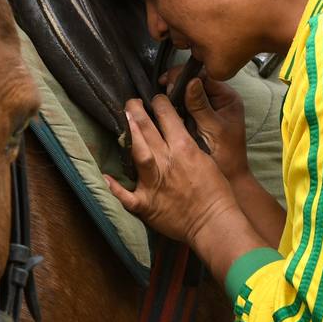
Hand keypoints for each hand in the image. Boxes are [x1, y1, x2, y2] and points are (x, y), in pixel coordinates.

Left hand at [105, 96, 241, 243]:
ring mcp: (154, 182)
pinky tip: (105, 177)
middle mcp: (167, 161)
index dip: (159, 103)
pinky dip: (115, 188)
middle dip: (136, 111)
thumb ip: (188, 144)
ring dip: (128, 135)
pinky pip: (127, 196)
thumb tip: (176, 129)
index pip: (168, 116)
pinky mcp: (147, 204)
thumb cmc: (217, 192)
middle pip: (147, 129)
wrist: (215, 222)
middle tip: (130, 102)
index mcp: (184, 148)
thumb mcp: (207, 159)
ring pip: (137, 152)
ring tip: (121, 120)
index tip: (155, 99)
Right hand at [161, 66, 248, 180]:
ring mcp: (207, 108)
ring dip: (174, 93)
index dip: (185, 75)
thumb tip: (191, 81)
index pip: (205, 76)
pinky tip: (163, 108)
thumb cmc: (226, 155)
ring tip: (160, 98)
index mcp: (227, 98)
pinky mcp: (197, 118)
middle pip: (195, 81)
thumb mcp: (213, 129)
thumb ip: (202, 106)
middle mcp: (218, 99)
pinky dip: (174, 105)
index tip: (168, 82)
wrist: (228, 177)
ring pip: (187, 92)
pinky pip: (184, 105)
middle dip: (177, 82)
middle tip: (163, 89)